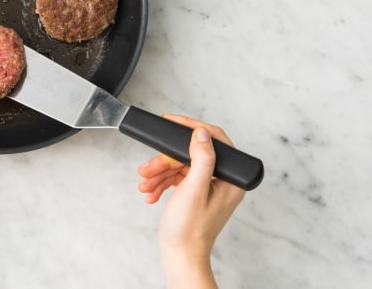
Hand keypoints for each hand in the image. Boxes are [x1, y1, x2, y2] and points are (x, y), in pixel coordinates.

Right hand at [137, 114, 244, 288]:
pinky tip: (151, 191)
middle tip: (148, 167)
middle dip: (166, 160)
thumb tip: (202, 133)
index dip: (191, 127)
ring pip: (180, 165)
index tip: (172, 120)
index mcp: (230, 178)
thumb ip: (201, 159)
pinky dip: (162, 182)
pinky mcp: (196, 192)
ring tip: (145, 183)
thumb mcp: (193, 190)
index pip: (214, 140)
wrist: (180, 255)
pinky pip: (177, 177)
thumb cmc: (189, 230)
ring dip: (160, 172)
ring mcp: (209, 186)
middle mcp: (222, 180)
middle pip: (191, 154)